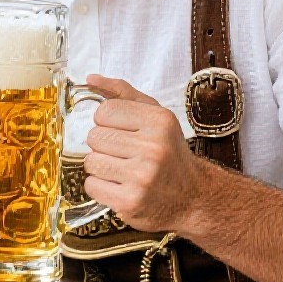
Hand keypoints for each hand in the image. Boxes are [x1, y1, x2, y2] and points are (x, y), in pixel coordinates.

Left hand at [82, 74, 200, 233]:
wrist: (192, 196)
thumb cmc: (169, 153)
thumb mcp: (155, 116)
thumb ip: (123, 94)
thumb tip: (91, 79)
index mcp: (159, 122)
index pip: (104, 110)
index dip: (107, 121)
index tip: (120, 130)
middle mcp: (153, 148)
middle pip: (94, 137)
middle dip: (104, 145)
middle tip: (123, 153)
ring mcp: (142, 177)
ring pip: (90, 161)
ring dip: (101, 166)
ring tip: (122, 169)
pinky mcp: (130, 202)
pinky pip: (91, 185)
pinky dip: (100, 186)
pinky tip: (120, 185)